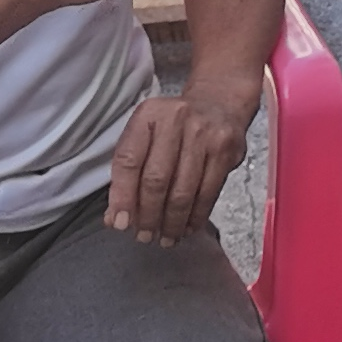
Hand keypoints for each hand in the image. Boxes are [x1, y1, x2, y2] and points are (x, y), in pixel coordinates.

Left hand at [107, 90, 252, 246]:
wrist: (218, 104)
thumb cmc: (173, 127)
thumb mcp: (145, 136)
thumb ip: (127, 173)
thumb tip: (116, 218)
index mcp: (148, 115)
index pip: (129, 160)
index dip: (122, 196)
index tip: (120, 223)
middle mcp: (176, 120)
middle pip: (157, 179)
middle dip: (148, 215)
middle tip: (144, 235)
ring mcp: (204, 134)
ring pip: (183, 190)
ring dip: (172, 221)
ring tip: (165, 237)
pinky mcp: (225, 150)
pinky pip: (208, 193)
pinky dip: (196, 216)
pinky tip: (187, 227)